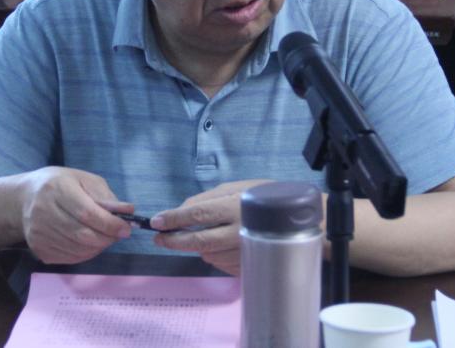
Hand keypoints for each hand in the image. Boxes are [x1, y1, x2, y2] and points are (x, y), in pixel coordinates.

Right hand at [18, 167, 131, 263]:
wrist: (23, 199)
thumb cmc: (60, 185)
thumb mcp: (84, 180)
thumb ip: (105, 196)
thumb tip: (128, 211)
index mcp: (57, 189)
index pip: (86, 213)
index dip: (109, 224)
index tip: (126, 228)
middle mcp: (44, 212)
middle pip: (83, 235)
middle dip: (107, 238)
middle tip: (119, 234)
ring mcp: (39, 233)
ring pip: (78, 250)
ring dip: (99, 246)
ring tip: (105, 236)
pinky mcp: (38, 249)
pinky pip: (70, 258)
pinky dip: (86, 253)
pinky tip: (89, 242)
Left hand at [151, 179, 270, 274]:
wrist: (298, 219)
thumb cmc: (263, 197)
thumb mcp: (235, 188)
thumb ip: (207, 199)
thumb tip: (181, 211)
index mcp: (236, 207)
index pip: (198, 213)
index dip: (174, 218)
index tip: (156, 222)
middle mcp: (240, 232)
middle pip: (199, 240)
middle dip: (174, 240)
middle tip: (159, 239)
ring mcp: (245, 252)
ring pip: (208, 255)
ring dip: (197, 247)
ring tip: (204, 234)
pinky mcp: (249, 267)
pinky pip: (221, 264)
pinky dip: (214, 255)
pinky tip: (222, 244)